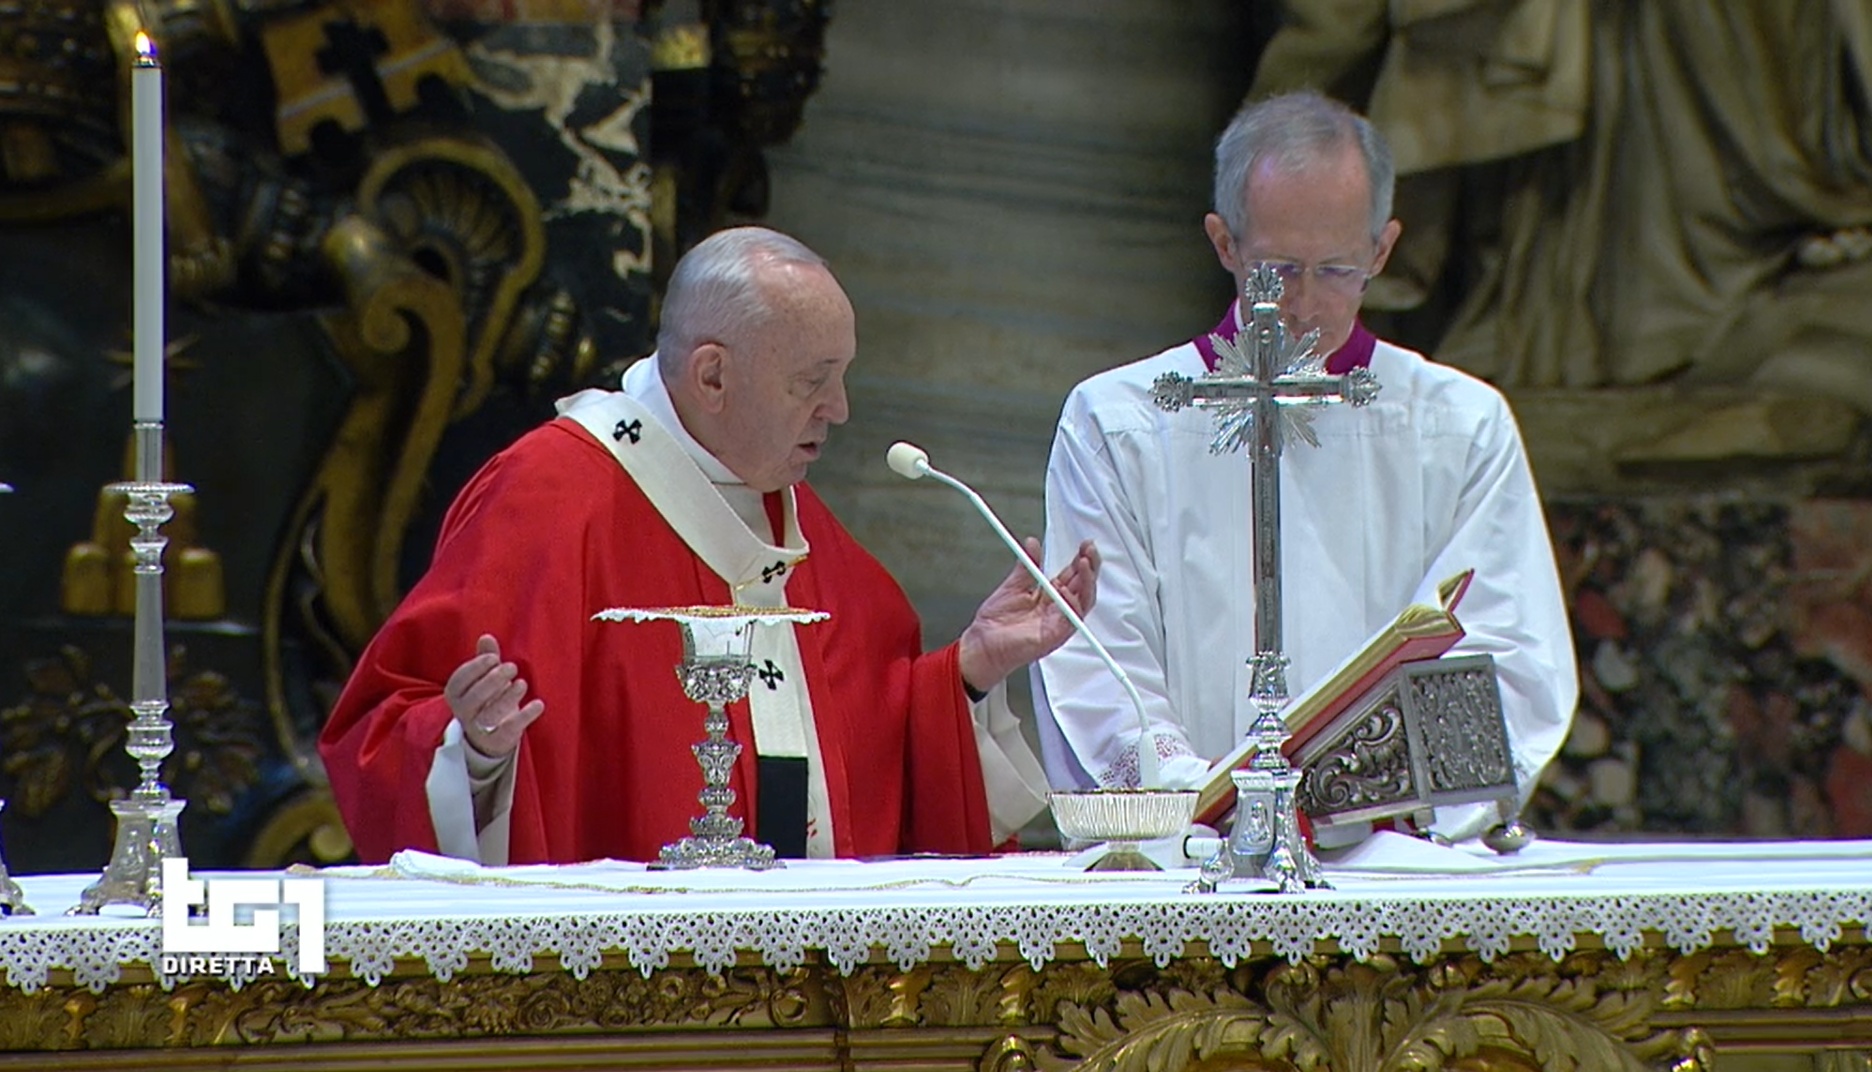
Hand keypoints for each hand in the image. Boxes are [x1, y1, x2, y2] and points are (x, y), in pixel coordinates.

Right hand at [444, 634, 544, 757]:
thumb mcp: (483, 678)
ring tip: (522, 683)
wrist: (488, 738)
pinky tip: (539, 704)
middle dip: (492, 680)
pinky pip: (509, 729)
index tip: (494, 658)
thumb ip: (485, 658)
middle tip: (512, 667)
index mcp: (455, 694)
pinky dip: (525, 716)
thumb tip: (486, 637)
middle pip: (474, 698)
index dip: (476, 667)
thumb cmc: (485, 699)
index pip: (459, 680)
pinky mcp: (498, 740)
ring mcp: (479, 728)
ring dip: (507, 697)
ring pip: (489, 715)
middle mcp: (463, 712)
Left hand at [958, 538, 1099, 692]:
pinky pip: (1071, 620)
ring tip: (1085, 563)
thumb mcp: (1013, 586)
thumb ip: (1026, 565)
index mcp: (1049, 596)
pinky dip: (1071, 604)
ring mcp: (1058, 623)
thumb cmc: (996, 623)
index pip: (1073, 575)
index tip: (1084, 544)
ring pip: (1084, 601)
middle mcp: (1057, 609)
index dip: (1080, 559)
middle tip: (1089, 549)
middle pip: (1084, 586)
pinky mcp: (1054, 636)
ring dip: (1087, 581)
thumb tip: (1032, 544)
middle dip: (1090, 566)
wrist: (983, 644)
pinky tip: (1065, 590)